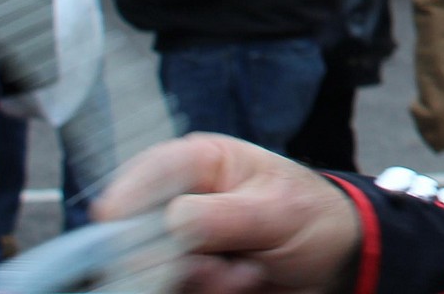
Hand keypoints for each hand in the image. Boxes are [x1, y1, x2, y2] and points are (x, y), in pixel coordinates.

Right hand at [93, 134, 360, 293]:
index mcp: (199, 163)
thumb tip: (170, 220)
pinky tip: (244, 281)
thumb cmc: (310, 218)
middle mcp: (177, 201)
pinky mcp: (181, 277)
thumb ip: (222, 216)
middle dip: (174, 254)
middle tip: (222, 261)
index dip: (125, 195)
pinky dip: (210, 292)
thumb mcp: (277, 211)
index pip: (148, 172)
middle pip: (135, 230)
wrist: (331, 264)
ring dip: (202, 279)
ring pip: (151, 270)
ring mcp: (176, 243)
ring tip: (247, 271)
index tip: (113, 217)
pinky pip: (171, 290)